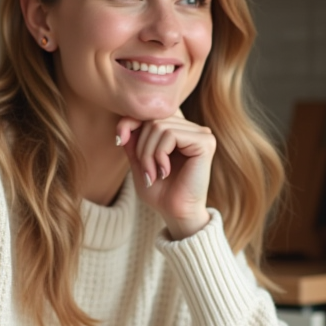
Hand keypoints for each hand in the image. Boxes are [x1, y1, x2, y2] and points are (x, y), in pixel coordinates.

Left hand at [117, 111, 213, 239]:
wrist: (176, 213)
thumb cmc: (160, 191)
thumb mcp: (139, 161)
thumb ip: (133, 140)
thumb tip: (123, 122)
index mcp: (179, 130)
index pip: (152, 112)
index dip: (131, 121)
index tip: (119, 140)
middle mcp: (192, 128)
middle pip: (153, 119)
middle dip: (141, 146)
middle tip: (147, 172)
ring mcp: (201, 133)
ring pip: (159, 126)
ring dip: (149, 154)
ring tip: (154, 174)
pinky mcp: (205, 142)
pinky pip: (171, 134)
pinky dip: (160, 154)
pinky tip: (165, 171)